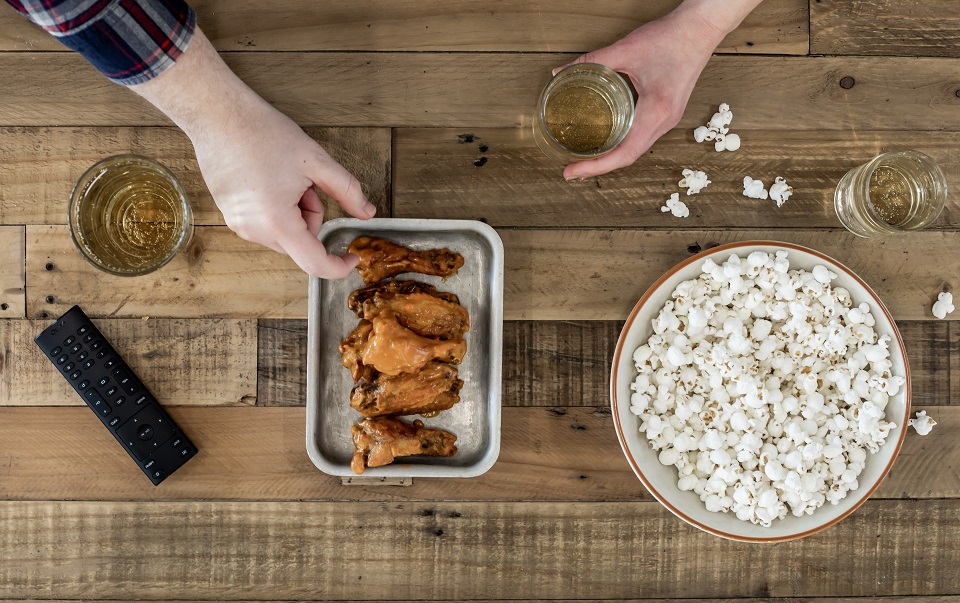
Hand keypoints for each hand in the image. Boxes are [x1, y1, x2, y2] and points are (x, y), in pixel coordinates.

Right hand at [190, 91, 375, 277]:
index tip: (351, 257)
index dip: (337, 265)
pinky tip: (267, 179)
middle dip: (311, 217)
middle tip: (304, 183)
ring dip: (293, 211)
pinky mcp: (229, 215)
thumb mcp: (316, 160)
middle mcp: (254, 230)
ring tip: (281, 177)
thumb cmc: (262, 133)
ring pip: (284, 233)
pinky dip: (275, 208)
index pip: (314, 263)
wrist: (218, 114)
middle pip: (300, 243)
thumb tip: (367, 212)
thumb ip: (347, 190)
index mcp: (277, 222)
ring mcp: (238, 224)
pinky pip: (264, 224)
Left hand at [555, 5, 729, 179]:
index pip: (624, 153)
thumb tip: (561, 73)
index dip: (596, 167)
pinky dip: (623, 144)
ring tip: (586, 159)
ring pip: (636, 149)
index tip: (572, 171)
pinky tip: (607, 140)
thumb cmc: (672, 37)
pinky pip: (642, 136)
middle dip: (599, 167)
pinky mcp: (668, 112)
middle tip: (572, 169)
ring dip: (611, 157)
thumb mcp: (625, 50)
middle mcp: (665, 121)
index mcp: (656, 111)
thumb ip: (591, 62)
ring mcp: (669, 119)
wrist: (700, 28)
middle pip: (629, 156)